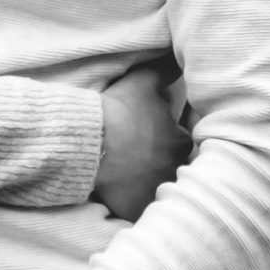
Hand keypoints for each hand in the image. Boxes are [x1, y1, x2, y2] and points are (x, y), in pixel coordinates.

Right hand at [92, 61, 191, 221]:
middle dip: (156, 161)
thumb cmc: (118, 112)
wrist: (89, 143)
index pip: (177, 140)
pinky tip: (121, 193)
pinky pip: (139, 210)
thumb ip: (165, 70)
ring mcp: (156, 194)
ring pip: (156, 188)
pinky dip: (133, 203)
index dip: (160, 136)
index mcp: (180, 141)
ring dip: (146, 182)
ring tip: (126, 174)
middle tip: (134, 155)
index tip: (143, 134)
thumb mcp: (143, 82)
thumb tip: (179, 58)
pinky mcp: (137, 211)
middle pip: (169, 166)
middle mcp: (175, 171)